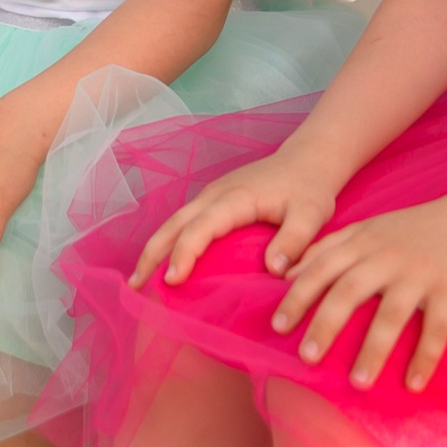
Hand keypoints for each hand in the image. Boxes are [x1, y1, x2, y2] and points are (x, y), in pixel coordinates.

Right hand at [131, 150, 344, 290]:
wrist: (308, 159)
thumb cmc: (309, 189)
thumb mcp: (312, 215)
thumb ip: (294, 241)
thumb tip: (273, 271)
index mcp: (233, 199)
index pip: (200, 228)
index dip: (184, 253)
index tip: (171, 280)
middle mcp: (213, 195)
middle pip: (173, 224)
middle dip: (151, 254)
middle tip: (135, 286)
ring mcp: (210, 196)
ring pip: (172, 222)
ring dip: (153, 249)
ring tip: (138, 281)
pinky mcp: (212, 201)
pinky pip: (182, 222)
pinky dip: (166, 242)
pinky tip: (163, 262)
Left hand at [263, 197, 446, 392]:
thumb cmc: (418, 229)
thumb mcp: (369, 229)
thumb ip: (330, 247)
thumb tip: (289, 273)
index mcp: (363, 240)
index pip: (322, 268)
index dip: (298, 296)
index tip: (277, 325)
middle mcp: (386, 255)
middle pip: (348, 292)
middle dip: (325, 325)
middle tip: (306, 357)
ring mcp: (419, 273)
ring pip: (391, 314)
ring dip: (373, 350)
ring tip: (357, 383)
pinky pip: (437, 328)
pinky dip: (425, 357)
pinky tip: (412, 384)